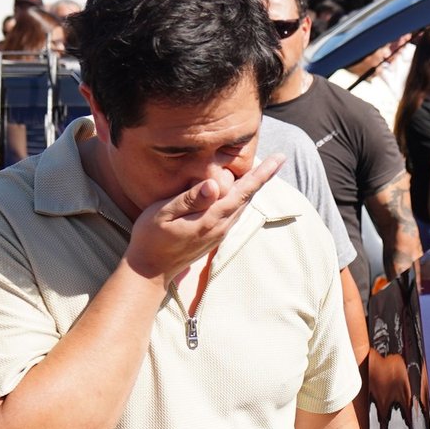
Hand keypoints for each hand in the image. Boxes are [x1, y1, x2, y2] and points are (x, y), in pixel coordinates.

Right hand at [125, 155, 286, 282]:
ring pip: (242, 206)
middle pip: (248, 197)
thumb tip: (214, 184)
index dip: (262, 174)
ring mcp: (219, 233)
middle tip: (278, 158)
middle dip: (263, 177)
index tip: (278, 158)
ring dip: (253, 188)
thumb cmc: (151, 238)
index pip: (243, 192)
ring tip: (264, 171)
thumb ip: (190, 199)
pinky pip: (234, 213)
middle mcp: (221, 226)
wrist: (150, 270)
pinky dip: (242, 198)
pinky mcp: (214, 236)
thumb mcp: (164, 214)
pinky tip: (241, 191)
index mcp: (212, 218)